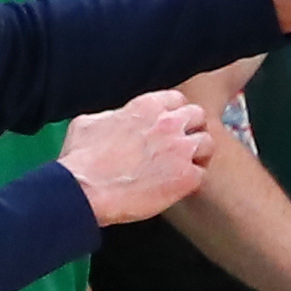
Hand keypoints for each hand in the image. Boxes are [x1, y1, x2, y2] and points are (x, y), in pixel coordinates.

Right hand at [61, 91, 212, 221]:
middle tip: (183, 144)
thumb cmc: (81, 160)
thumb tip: (117, 118)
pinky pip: (202, 174)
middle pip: (198, 116)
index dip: (175, 113)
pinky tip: (178, 186)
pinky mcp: (187, 177)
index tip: (171, 124)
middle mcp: (169, 123)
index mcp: (146, 106)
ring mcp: (181, 150)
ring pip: (208, 144)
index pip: (176, 100)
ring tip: (185, 165)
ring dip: (199, 154)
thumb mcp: (89, 122)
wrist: (85, 190)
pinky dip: (192, 180)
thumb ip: (113, 115)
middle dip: (192, 129)